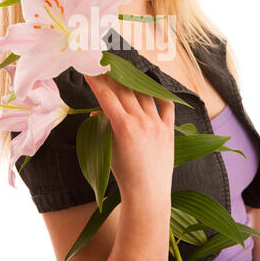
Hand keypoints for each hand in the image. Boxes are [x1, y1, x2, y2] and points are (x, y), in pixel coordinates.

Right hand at [84, 73, 174, 204]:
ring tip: (126, 74)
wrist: (148, 193)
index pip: (106, 97)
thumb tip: (97, 111)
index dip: (96, 82)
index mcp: (123, 126)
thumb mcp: (108, 150)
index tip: (90, 70)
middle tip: (104, 67)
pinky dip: (160, 95)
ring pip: (144, 94)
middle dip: (112, 77)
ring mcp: (157, 124)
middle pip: (124, 90)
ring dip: (133, 82)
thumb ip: (103, 127)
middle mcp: (141, 121)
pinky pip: (166, 106)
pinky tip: (153, 88)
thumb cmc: (124, 175)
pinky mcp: (169, 129)